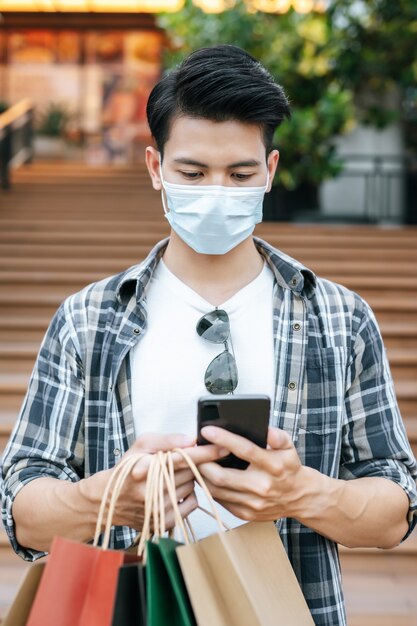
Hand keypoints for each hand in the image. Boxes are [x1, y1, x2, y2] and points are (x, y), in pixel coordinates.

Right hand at [110, 432, 226, 529]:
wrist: (109, 500)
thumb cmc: (128, 469)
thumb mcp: (142, 445)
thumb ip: (167, 440)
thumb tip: (192, 440)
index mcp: (146, 468)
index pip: (182, 458)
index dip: (205, 452)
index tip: (223, 447)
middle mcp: (152, 490)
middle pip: (190, 473)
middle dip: (192, 464)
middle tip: (180, 462)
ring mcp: (158, 509)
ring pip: (191, 487)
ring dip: (188, 480)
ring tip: (171, 477)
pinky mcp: (163, 522)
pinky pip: (190, 505)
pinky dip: (188, 496)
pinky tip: (174, 490)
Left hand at [197, 426, 307, 521]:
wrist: (299, 498)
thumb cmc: (289, 468)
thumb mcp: (288, 446)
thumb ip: (277, 435)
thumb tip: (264, 429)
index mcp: (273, 466)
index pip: (245, 450)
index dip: (224, 439)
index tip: (207, 430)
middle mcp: (262, 487)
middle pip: (223, 476)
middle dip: (204, 463)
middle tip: (196, 450)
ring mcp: (253, 504)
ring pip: (217, 491)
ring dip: (203, 476)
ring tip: (198, 463)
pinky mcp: (246, 514)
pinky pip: (220, 501)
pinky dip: (211, 488)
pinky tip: (208, 477)